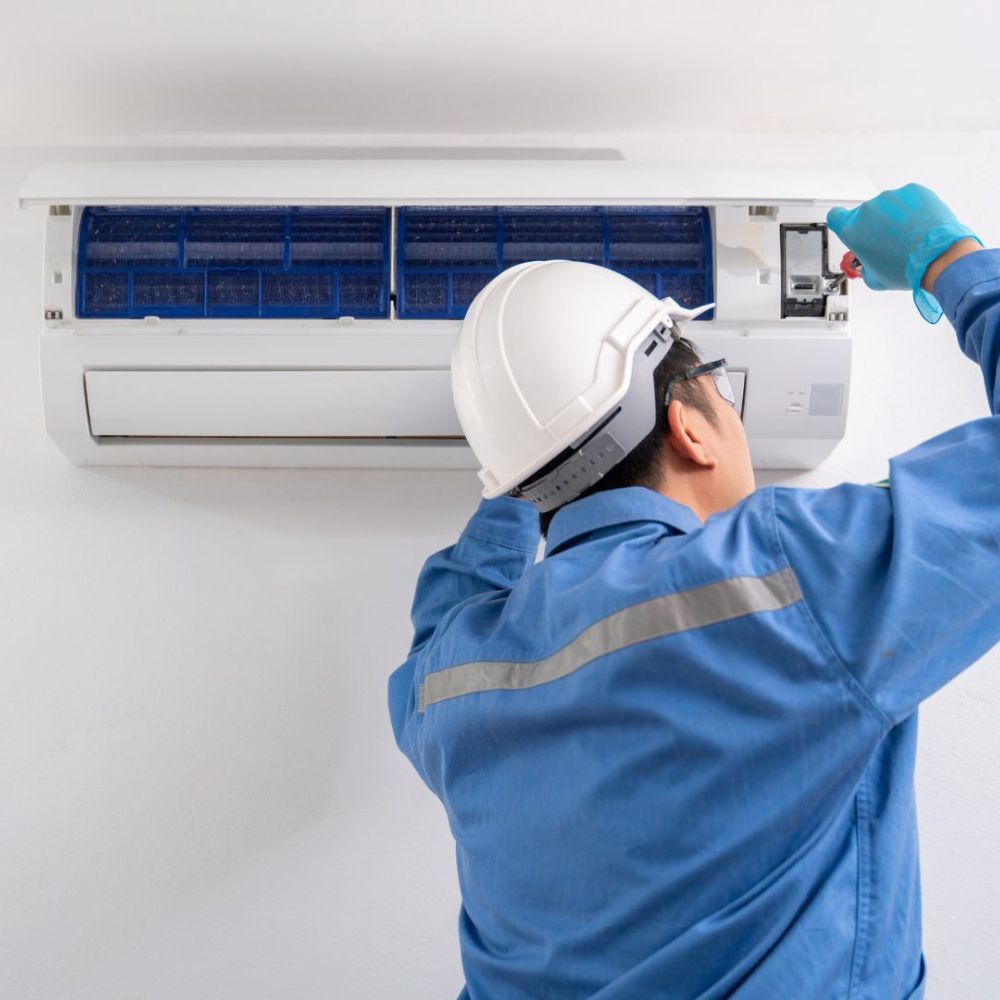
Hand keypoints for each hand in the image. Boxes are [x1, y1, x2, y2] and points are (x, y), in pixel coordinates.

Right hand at [826, 183, 980, 322]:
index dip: (842, 223)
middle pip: (864, 214)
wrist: (937, 255)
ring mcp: (890, 198)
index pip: (835, 217)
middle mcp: (868, 210)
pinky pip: (908, 199)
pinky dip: (912, 208)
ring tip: (908, 235)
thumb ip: (864, 265)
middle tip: (888, 243)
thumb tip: (869, 262)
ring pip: (887, 206)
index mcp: (852, 230)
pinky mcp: (912, 191)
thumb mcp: (874, 278)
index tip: (851, 228)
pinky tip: (918, 225)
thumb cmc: (906, 267)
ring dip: (894, 217)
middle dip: (874, 226)